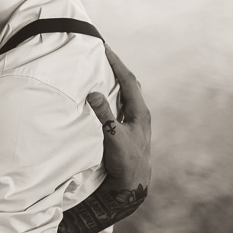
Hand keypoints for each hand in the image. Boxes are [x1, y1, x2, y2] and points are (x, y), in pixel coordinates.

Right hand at [55, 46, 150, 232]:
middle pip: (128, 83)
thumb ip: (103, 116)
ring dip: (113, 80)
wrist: (132, 184)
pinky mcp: (127, 130)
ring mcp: (134, 122)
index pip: (128, 80)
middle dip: (115, 67)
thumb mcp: (113, 137)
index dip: (116, 62)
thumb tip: (92, 92)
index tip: (104, 47)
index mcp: (139, 111)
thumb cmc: (125, 161)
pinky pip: (119, 105)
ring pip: (124, 94)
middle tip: (101, 53)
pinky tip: (101, 95)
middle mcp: (139, 114)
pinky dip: (111, 94)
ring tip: (99, 69)